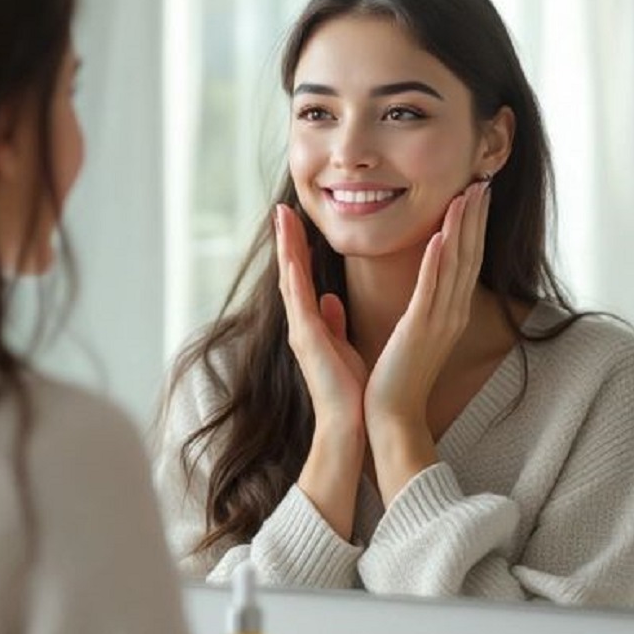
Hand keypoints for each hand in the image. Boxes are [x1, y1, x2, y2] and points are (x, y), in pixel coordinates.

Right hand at [275, 204, 367, 536]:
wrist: (349, 425)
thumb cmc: (351, 390)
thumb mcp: (343, 348)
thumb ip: (332, 322)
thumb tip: (329, 300)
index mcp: (312, 324)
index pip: (302, 277)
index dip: (298, 248)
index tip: (295, 220)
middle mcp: (301, 323)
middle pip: (290, 272)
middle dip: (286, 239)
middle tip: (282, 208)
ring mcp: (300, 330)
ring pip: (289, 279)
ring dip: (285, 248)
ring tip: (282, 218)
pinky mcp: (307, 340)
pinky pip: (299, 301)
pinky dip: (295, 275)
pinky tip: (292, 255)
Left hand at [363, 180, 491, 500]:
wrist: (392, 417)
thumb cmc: (397, 377)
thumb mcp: (414, 332)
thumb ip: (421, 305)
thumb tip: (422, 282)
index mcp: (449, 312)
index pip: (465, 259)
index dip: (473, 225)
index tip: (475, 194)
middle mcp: (452, 313)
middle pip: (469, 255)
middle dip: (475, 216)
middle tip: (482, 180)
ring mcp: (439, 321)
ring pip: (454, 265)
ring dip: (462, 227)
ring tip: (468, 194)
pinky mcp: (420, 330)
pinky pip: (430, 289)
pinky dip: (436, 261)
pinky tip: (441, 236)